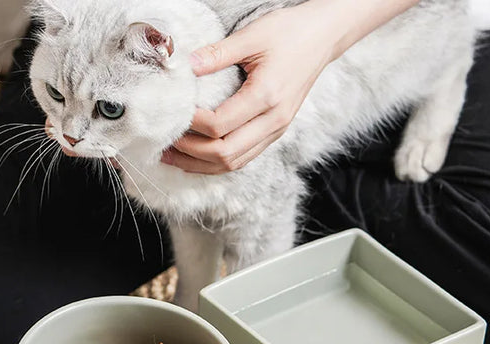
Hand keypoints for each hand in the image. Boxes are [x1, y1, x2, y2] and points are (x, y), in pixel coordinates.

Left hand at [162, 0, 421, 173]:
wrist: (324, 37)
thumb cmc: (291, 32)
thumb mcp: (254, 35)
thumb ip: (218, 53)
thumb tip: (185, 65)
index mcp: (267, 96)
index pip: (220, 125)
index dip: (192, 125)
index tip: (173, 114)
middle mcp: (273, 121)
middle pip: (225, 153)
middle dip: (191, 152)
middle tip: (164, 144)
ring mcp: (275, 131)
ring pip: (233, 163)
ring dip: (201, 165)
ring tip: (173, 157)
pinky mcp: (274, 134)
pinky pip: (242, 159)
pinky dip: (216, 163)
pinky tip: (197, 158)